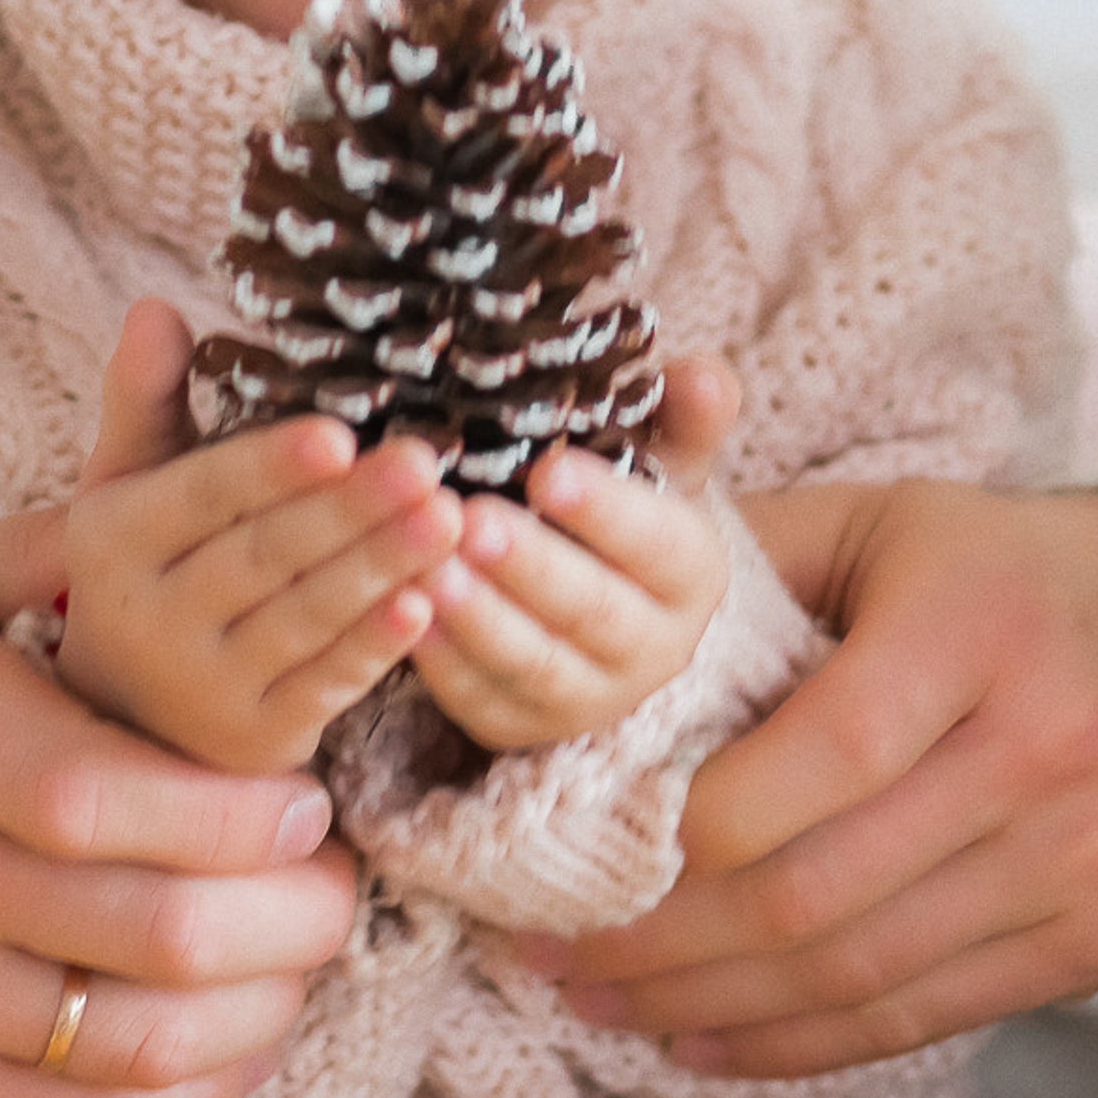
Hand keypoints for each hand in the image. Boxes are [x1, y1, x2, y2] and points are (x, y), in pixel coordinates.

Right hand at [0, 507, 357, 1097]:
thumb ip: (43, 548)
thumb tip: (188, 510)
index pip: (106, 797)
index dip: (235, 817)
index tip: (307, 805)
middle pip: (141, 930)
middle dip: (285, 922)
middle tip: (341, 892)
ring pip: (120, 1040)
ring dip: (253, 1016)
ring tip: (302, 968)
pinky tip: (229, 1051)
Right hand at [57, 301, 465, 773]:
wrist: (123, 710)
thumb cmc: (149, 563)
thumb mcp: (128, 482)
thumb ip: (147, 396)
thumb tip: (155, 306)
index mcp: (110, 542)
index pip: (200, 495)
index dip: (269, 467)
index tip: (340, 432)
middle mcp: (144, 621)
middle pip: (263, 555)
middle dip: (350, 509)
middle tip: (426, 461)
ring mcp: (199, 691)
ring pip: (303, 619)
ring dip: (381, 567)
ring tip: (451, 518)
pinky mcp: (253, 742)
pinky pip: (325, 686)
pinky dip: (376, 647)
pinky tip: (428, 603)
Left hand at [411, 444, 728, 750]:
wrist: (605, 597)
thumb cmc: (622, 503)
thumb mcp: (664, 458)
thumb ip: (687, 416)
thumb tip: (699, 372)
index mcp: (691, 573)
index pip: (658, 543)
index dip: (605, 510)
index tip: (548, 469)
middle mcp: (653, 649)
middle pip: (593, 611)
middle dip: (530, 567)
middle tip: (471, 521)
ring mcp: (587, 698)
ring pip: (533, 665)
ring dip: (478, 619)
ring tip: (426, 568)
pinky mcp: (521, 725)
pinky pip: (478, 699)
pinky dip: (438, 660)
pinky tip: (398, 612)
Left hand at [528, 478, 1097, 1075]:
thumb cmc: (998, 564)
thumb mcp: (882, 519)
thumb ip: (750, 563)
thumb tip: (604, 626)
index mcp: (977, 627)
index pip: (820, 757)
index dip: (689, 821)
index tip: (581, 839)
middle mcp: (1045, 752)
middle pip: (820, 887)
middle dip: (665, 937)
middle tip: (552, 949)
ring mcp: (1083, 862)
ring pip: (860, 971)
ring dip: (711, 1005)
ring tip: (604, 1000)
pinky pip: (923, 1015)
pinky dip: (802, 1041)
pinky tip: (707, 1036)